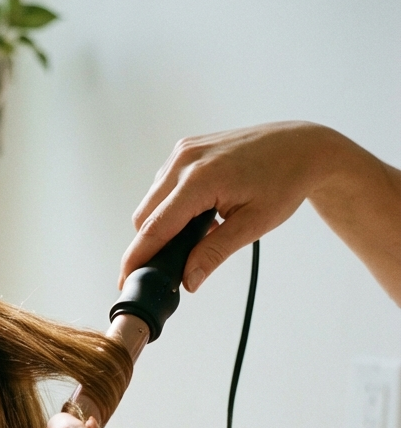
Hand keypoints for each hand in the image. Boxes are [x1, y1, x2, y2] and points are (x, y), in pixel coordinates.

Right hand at [120, 121, 400, 302]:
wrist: (303, 146)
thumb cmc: (284, 182)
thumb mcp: (252, 225)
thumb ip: (214, 253)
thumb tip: (187, 281)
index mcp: (200, 180)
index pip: (155, 228)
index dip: (137, 258)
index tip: (125, 281)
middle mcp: (184, 161)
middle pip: (144, 217)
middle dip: (151, 244)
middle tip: (174, 264)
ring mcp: (182, 152)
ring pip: (150, 202)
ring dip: (161, 224)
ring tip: (196, 233)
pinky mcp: (184, 149)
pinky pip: (162, 187)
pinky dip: (170, 206)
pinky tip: (197, 212)